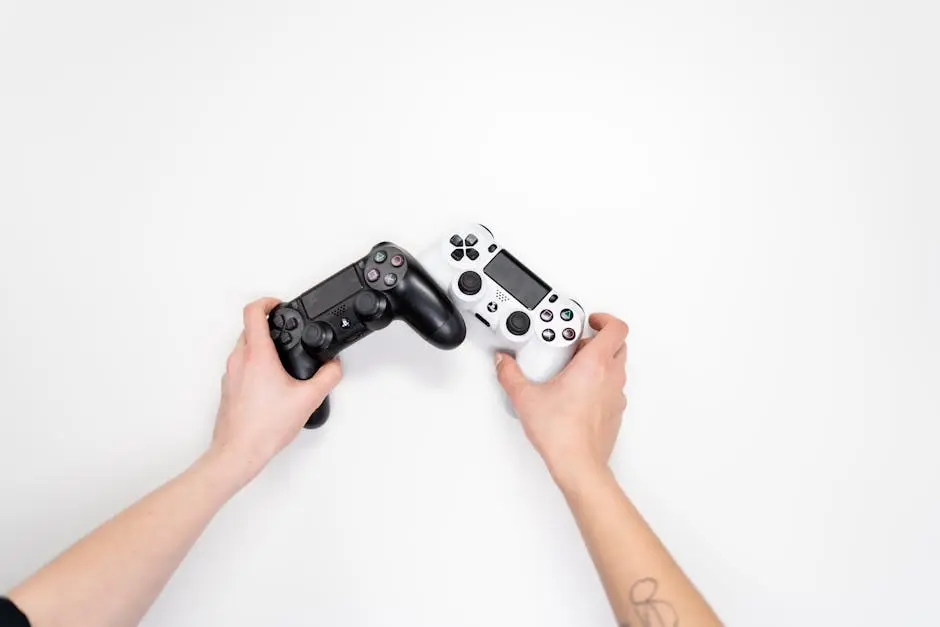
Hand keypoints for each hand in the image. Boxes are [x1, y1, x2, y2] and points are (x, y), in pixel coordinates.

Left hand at [211, 298, 342, 478]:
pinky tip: (271, 382)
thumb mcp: (308, 399)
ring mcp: (230, 374)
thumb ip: (327, 377)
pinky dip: (254, 365)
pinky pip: (240, 366)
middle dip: (268, 326)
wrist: (238, 451)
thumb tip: (334, 366)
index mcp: (257, 355)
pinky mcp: (228, 388)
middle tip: (284, 330)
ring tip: (281, 358)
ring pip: (243, 346)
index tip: (278, 304)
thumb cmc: (264, 427)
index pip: (254, 311)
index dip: (267, 301)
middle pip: (249, 327)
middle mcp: (239, 360)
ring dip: (261, 346)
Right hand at [495, 313, 628, 488]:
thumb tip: (503, 363)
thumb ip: (510, 374)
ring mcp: (616, 395)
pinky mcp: (614, 412)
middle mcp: (611, 377)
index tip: (590, 320)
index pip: (616, 327)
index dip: (605, 318)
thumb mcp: (525, 397)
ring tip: (573, 367)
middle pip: (618, 344)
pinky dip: (600, 383)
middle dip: (599, 338)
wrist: (579, 464)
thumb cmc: (561, 433)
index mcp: (594, 364)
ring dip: (600, 360)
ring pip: (617, 366)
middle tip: (577, 343)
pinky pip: (612, 388)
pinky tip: (577, 393)